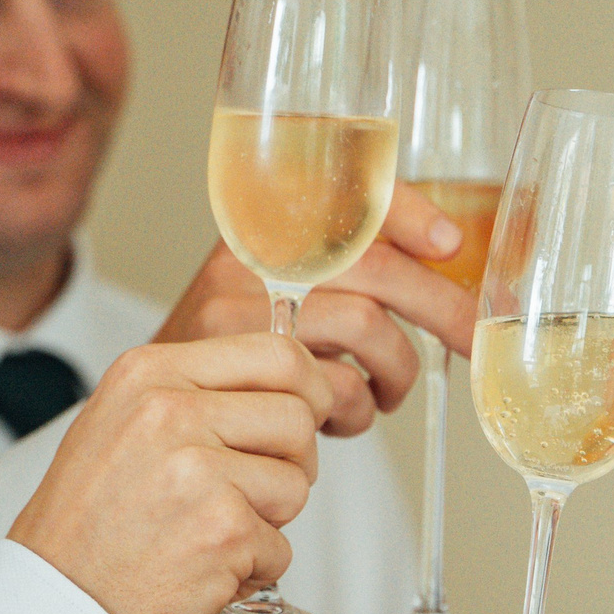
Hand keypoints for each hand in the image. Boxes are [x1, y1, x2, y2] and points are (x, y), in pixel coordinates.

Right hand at [8, 333, 336, 613]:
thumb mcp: (122, 422)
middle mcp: (170, 412)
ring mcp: (198, 471)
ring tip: (208, 534)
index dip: (309, 390)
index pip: (277, 352)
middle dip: (292, 462)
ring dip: (268, 522)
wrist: (56, 602)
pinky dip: (251, 572)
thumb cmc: (87, 523)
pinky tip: (201, 570)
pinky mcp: (222, 530)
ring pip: (296, 486)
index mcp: (149, 373)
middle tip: (252, 492)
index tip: (307, 415)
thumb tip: (288, 381)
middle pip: (298, 419)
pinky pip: (281, 549)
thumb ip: (195, 393)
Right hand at [156, 182, 477, 435]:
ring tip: (384, 394)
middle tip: (468, 339)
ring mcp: (234, 313)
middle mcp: (243, 262)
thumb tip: (443, 249)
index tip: (448, 242)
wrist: (146, 422)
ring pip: (364, 326)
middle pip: (374, 265)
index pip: (340, 191)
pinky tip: (339, 421)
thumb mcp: (264, 295)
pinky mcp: (238, 374)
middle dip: (441, 307)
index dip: (406, 209)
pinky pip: (335, 388)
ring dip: (396, 370)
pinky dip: (357, 412)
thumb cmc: (223, 363)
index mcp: (256, 229)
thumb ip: (331, 266)